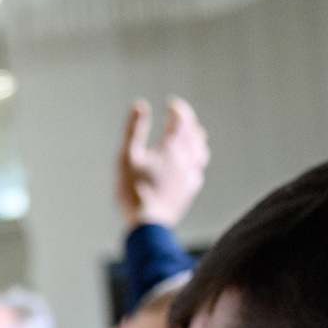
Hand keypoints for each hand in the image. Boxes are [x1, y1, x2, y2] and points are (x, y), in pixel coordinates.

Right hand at [116, 97, 207, 227]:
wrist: (147, 223)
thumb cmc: (132, 190)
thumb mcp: (127, 156)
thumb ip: (134, 129)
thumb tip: (140, 105)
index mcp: (170, 148)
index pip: (181, 120)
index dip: (178, 109)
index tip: (171, 104)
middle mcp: (185, 160)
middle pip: (194, 134)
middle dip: (188, 122)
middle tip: (179, 118)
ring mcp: (189, 176)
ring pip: (200, 152)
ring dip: (196, 140)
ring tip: (190, 136)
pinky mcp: (188, 191)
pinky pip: (197, 172)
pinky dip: (195, 162)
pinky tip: (189, 166)